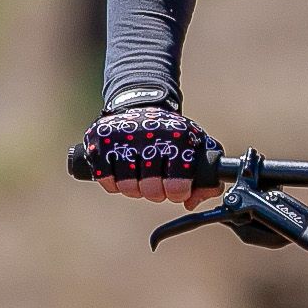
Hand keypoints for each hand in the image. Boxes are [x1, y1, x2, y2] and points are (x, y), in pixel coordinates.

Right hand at [76, 104, 220, 204]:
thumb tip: (191, 203)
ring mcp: (122, 137)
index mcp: (178, 138)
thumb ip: (207, 179)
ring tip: (140, 177)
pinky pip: (105, 178)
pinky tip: (121, 172)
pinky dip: (113, 182)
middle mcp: (150, 136)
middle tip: (157, 184)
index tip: (176, 189)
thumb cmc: (172, 133)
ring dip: (134, 188)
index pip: (177, 184)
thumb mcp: (197, 146)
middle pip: (150, 189)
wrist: (141, 103)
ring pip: (127, 186)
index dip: (177, 193)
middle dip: (155, 192)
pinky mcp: (100, 141)